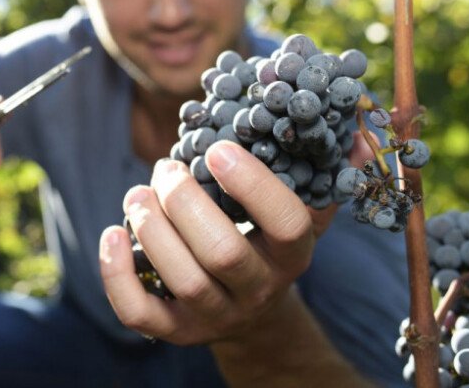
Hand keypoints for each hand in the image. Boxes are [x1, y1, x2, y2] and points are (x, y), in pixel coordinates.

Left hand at [99, 132, 372, 345]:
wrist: (249, 310)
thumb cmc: (265, 241)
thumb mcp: (300, 211)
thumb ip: (322, 175)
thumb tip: (357, 139)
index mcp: (293, 254)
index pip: (288, 224)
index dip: (253, 185)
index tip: (218, 149)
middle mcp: (258, 289)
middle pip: (224, 253)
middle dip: (185, 203)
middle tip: (165, 168)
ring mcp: (215, 315)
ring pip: (184, 281)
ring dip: (152, 230)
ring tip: (137, 193)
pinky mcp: (175, 330)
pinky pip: (140, 313)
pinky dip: (117, 275)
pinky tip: (111, 233)